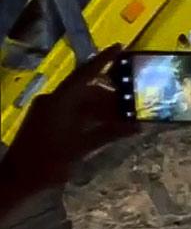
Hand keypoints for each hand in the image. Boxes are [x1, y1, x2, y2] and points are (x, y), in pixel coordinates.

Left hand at [2, 45, 137, 193]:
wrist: (15, 181)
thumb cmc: (47, 162)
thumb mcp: (81, 147)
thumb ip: (109, 134)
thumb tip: (137, 127)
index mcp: (60, 100)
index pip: (85, 73)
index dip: (104, 60)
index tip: (121, 47)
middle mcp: (53, 100)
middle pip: (86, 90)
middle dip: (109, 96)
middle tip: (131, 103)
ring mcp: (47, 110)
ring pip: (80, 102)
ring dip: (100, 109)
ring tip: (120, 119)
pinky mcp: (45, 121)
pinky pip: (72, 111)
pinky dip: (88, 116)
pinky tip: (103, 126)